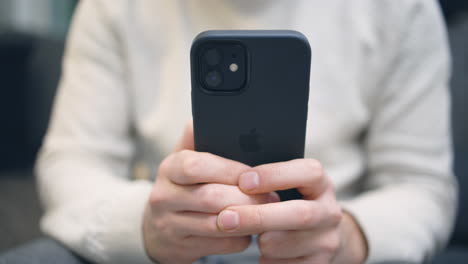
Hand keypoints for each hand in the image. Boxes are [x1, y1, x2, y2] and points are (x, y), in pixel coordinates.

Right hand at [143, 123, 277, 263]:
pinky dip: (241, 237)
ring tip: (269, 212)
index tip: (255, 174)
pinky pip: (221, 244)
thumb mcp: (182, 160)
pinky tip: (250, 230)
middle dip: (248, 197)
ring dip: (249, 218)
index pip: (197, 165)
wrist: (154, 228)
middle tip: (272, 196)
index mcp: (169, 168)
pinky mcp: (182, 248)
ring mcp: (171, 225)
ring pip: (218, 224)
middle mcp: (165, 196)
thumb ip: (196, 138)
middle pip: (212, 197)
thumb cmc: (180, 187)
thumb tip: (212, 113)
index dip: (230, 170)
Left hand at [216, 159, 367, 263]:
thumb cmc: (291, 202)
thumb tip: (234, 180)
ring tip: (249, 235)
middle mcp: (329, 212)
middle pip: (299, 214)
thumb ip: (268, 180)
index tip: (243, 181)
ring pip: (286, 244)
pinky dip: (266, 259)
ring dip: (260, 241)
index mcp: (321, 184)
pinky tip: (262, 252)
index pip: (308, 172)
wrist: (318, 235)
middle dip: (258, 216)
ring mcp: (327, 241)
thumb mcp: (289, 185)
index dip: (275, 175)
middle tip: (226, 218)